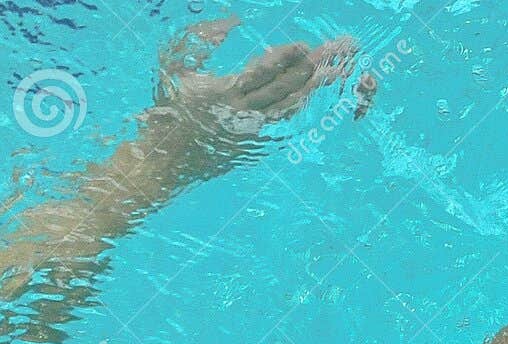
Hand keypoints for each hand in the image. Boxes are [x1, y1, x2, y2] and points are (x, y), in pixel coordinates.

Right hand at [140, 16, 356, 183]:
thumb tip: (233, 21)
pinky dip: (302, 106)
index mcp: (221, 92)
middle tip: (336, 55)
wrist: (168, 156)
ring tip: (337, 74)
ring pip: (289, 107)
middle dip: (311, 70)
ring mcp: (251, 130)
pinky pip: (284, 122)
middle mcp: (241, 112)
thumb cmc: (168, 103)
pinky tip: (316, 94)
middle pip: (283, 88)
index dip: (285, 58)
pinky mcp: (256, 143)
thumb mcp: (173, 63)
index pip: (262, 72)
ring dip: (314, 89)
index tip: (305, 46)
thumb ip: (201, 39)